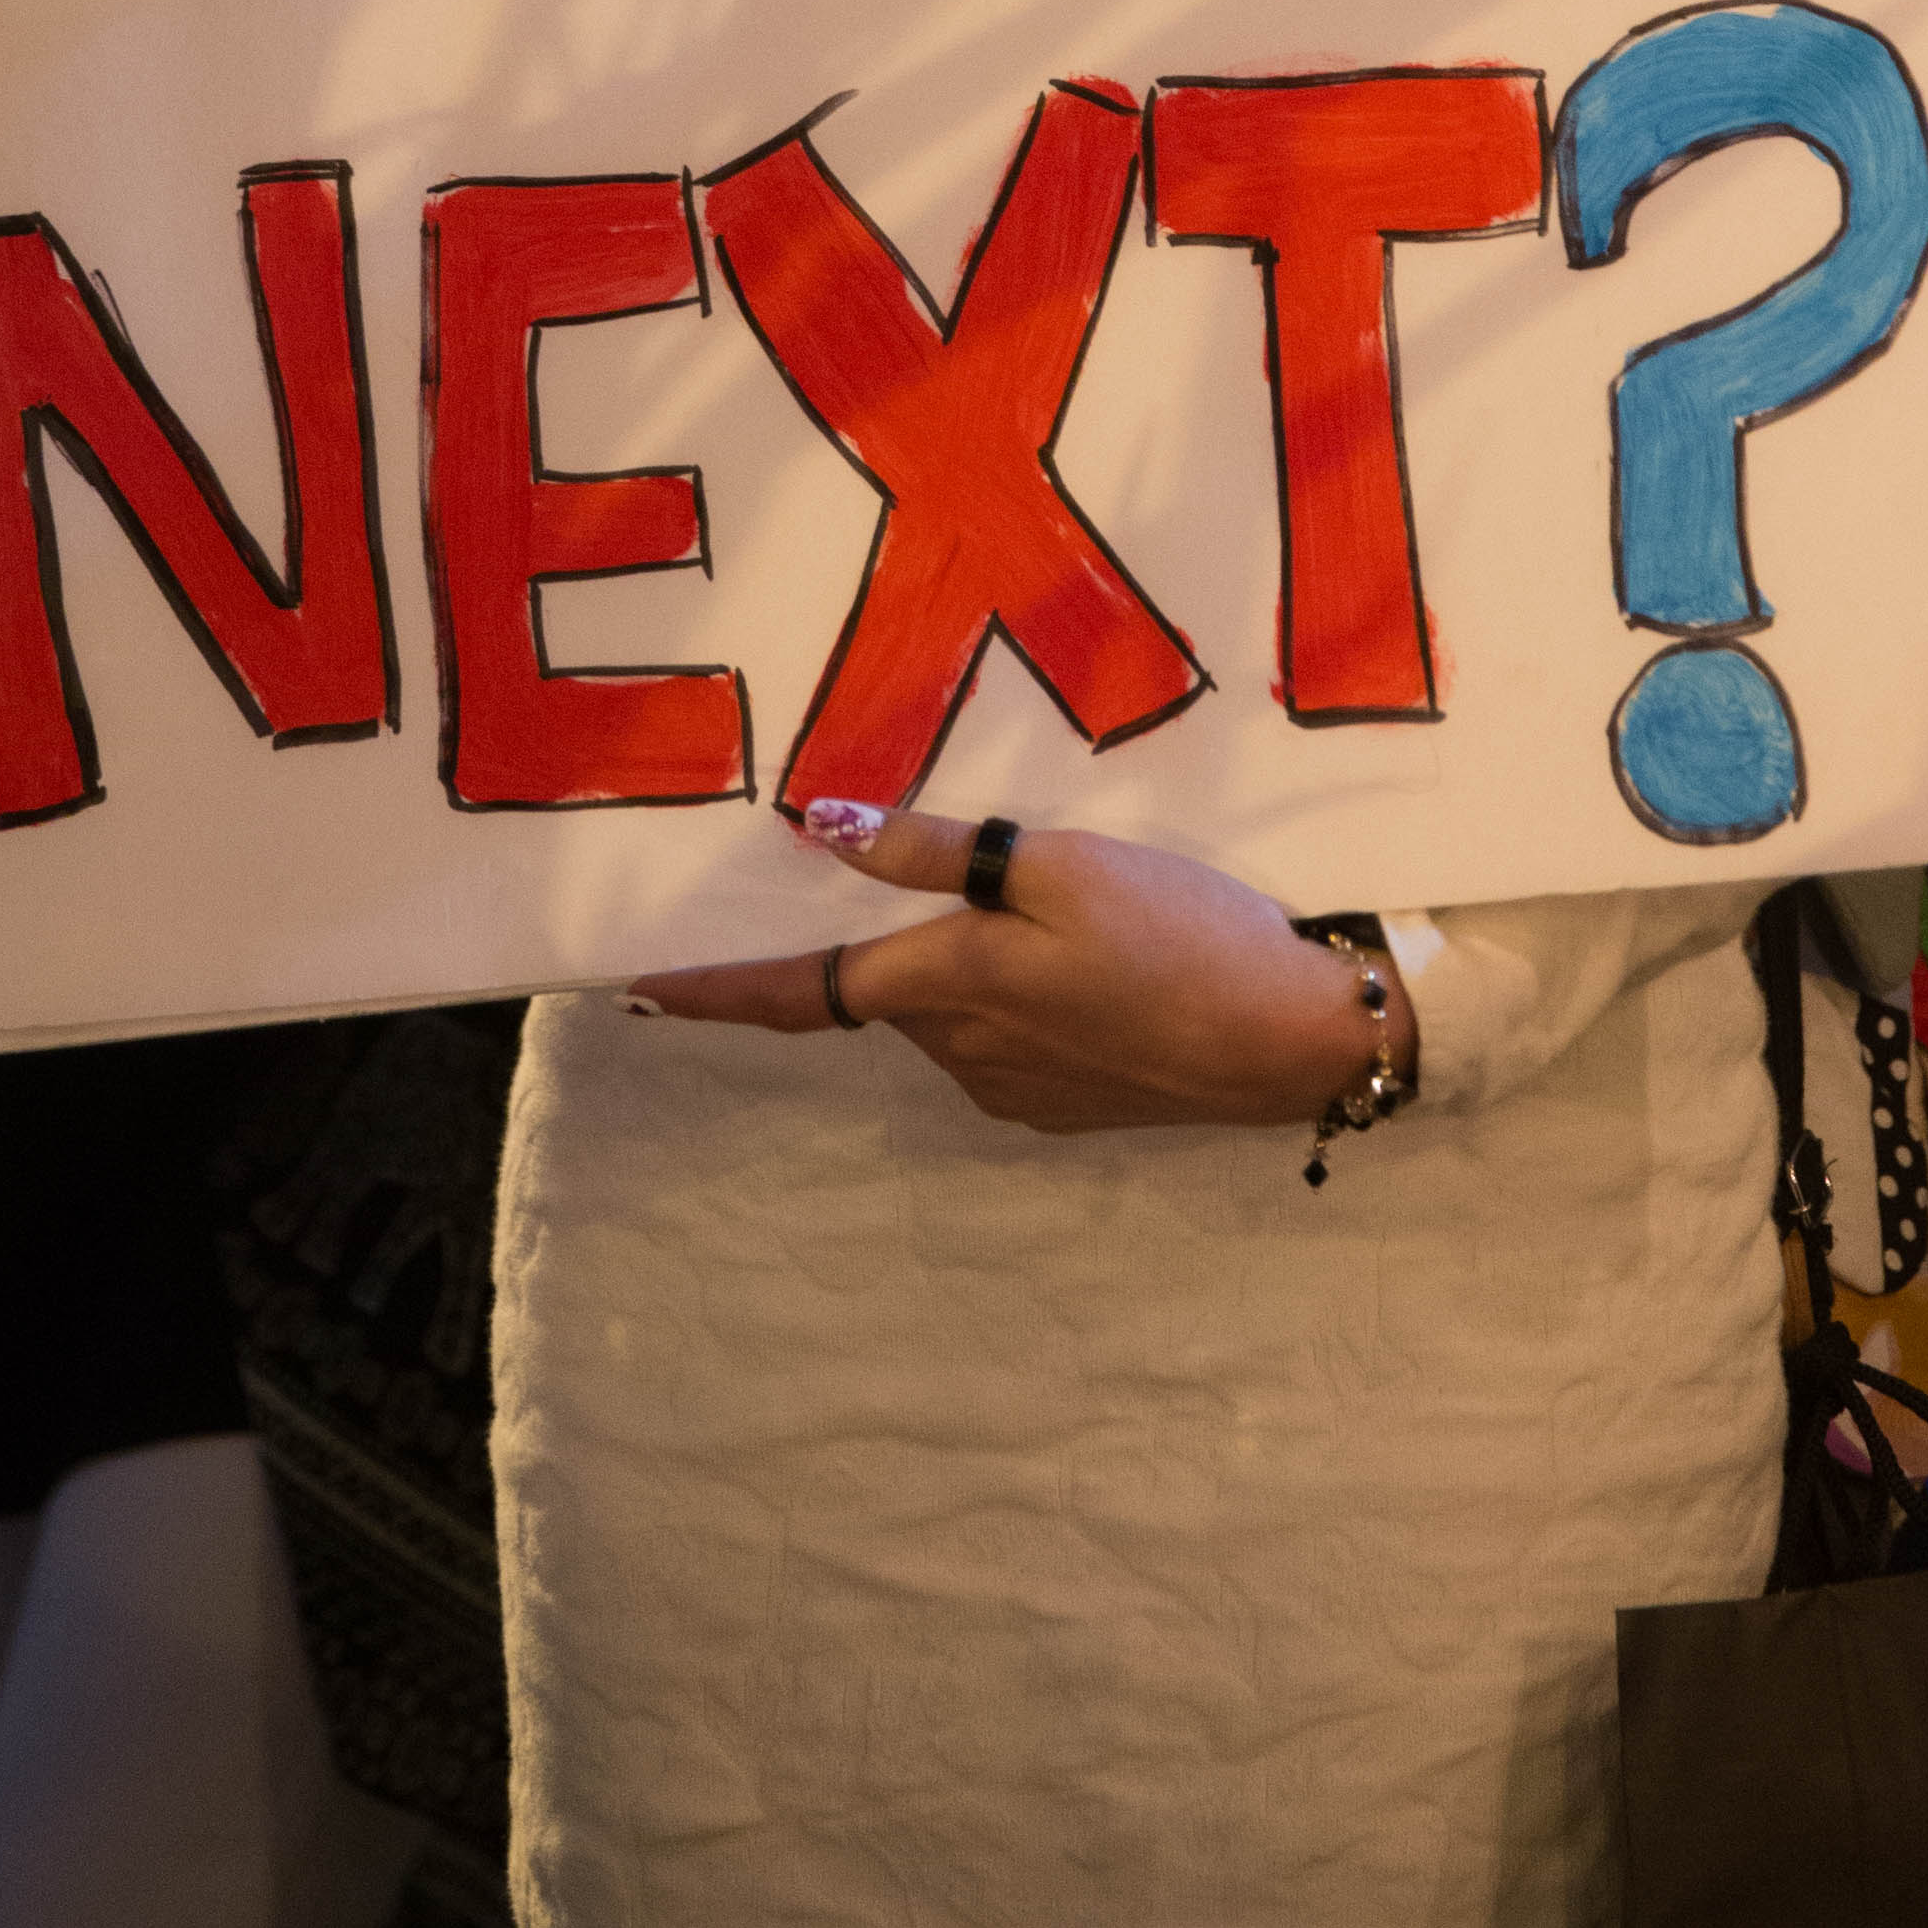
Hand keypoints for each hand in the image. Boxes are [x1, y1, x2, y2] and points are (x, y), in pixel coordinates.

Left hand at [630, 805, 1419, 1136]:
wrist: (1293, 1043)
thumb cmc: (1180, 932)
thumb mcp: (1059, 864)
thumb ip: (938, 852)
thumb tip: (817, 828)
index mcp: (946, 984)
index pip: (797, 994)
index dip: (713, 992)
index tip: (634, 988)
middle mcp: (960, 1049)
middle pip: (876, 992)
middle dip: (861, 946)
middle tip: (858, 878)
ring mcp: (1012, 1085)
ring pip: (944, 1010)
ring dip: (951, 966)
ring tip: (1026, 906)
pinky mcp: (1063, 1100)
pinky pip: (1001, 1037)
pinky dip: (1007, 994)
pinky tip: (1077, 956)